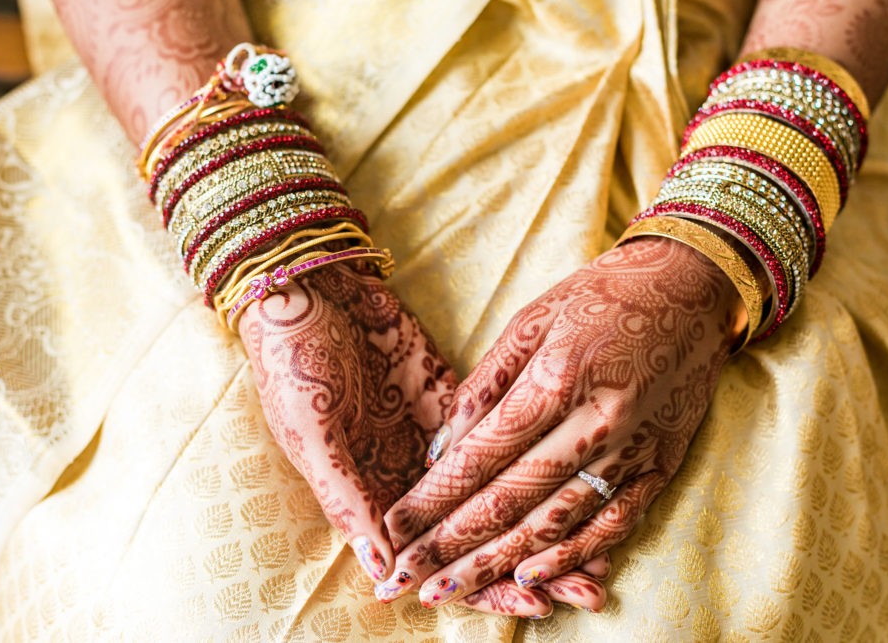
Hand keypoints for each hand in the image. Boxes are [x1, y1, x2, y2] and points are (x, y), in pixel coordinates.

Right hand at [239, 263, 612, 615]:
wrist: (308, 287)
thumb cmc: (292, 360)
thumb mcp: (310, 429)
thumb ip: (346, 495)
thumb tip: (379, 566)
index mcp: (369, 495)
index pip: (433, 557)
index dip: (479, 583)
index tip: (530, 600)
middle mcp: (409, 476)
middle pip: (476, 535)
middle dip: (529, 564)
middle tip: (583, 589)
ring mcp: (437, 439)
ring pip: (498, 493)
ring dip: (542, 520)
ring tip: (595, 550)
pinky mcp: (456, 399)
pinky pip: (504, 439)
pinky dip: (538, 461)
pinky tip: (582, 477)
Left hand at [378, 237, 742, 607]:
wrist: (691, 289)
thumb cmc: (601, 298)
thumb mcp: (532, 320)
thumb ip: (484, 386)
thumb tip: (441, 451)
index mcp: (556, 380)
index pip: (479, 457)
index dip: (432, 500)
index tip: (393, 530)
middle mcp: (594, 424)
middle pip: (510, 501)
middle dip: (450, 546)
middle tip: (405, 578)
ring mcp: (631, 451)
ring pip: (555, 524)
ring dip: (497, 564)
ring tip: (450, 591)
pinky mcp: (660, 466)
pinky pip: (612, 524)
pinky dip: (570, 556)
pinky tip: (529, 577)